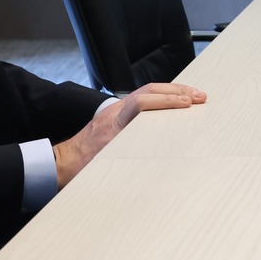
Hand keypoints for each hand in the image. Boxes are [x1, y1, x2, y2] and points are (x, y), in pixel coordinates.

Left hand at [54, 82, 207, 186]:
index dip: (166, 101)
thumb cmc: (80, 168)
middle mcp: (115, 111)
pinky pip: (143, 99)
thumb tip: (155, 157)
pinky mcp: (116, 114)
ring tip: (193, 96)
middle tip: (199, 97)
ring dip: (171, 92)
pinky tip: (173, 104)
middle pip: (149, 90)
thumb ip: (126, 156)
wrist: (60, 164)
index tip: (187, 105)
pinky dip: (161, 98)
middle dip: (177, 91)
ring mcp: (115, 110)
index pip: (142, 102)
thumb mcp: (105, 165)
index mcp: (113, 123)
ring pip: (147, 92)